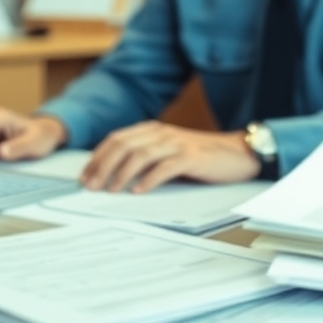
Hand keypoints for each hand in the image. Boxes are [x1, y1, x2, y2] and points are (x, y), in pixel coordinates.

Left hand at [81, 122, 258, 193]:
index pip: (116, 139)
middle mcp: (161, 133)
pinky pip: (165, 167)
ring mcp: (176, 144)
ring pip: (140, 155)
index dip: (97, 157)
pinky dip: (149, 179)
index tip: (85, 176)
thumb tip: (113, 176)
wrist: (238, 153)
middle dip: (103, 166)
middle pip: (123, 145)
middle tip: (91, 186)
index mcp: (153, 130)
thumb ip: (146, 159)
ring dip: (121, 173)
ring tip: (110, 191)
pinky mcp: (191, 157)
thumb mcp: (169, 153)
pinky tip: (139, 191)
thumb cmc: (201, 158)